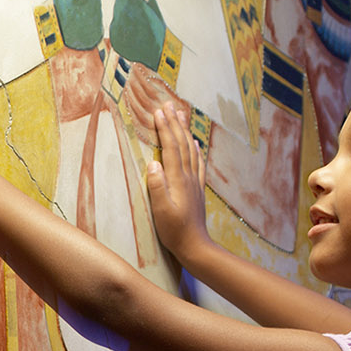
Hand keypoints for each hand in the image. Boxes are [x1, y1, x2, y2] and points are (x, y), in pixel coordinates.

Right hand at [144, 103, 209, 262]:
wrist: (195, 245)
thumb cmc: (174, 231)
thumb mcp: (160, 211)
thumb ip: (157, 186)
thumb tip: (152, 163)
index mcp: (177, 179)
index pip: (170, 147)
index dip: (164, 128)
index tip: (159, 111)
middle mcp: (188, 176)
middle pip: (181, 143)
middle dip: (175, 123)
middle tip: (169, 104)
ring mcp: (194, 182)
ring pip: (190, 149)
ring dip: (185, 131)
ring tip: (181, 115)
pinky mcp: (197, 189)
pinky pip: (197, 163)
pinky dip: (195, 149)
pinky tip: (194, 143)